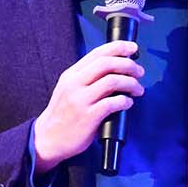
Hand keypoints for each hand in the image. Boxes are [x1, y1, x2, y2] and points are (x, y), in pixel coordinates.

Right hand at [32, 40, 143, 173]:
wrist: (47, 139)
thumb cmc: (62, 115)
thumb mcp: (68, 89)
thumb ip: (86, 77)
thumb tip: (114, 69)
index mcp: (71, 74)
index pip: (98, 53)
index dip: (119, 47)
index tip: (133, 48)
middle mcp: (75, 84)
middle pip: (107, 64)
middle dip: (129, 65)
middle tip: (139, 72)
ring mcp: (81, 100)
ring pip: (112, 81)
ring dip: (130, 83)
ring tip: (138, 89)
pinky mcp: (88, 116)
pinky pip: (112, 103)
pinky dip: (125, 101)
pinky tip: (128, 103)